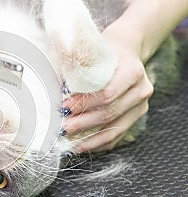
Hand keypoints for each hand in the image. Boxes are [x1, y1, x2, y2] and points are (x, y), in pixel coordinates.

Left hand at [62, 22, 153, 152]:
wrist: (126, 50)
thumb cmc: (104, 51)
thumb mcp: (91, 52)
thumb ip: (75, 68)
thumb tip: (55, 89)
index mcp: (132, 71)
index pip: (107, 94)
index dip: (84, 104)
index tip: (64, 107)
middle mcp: (140, 90)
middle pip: (110, 113)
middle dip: (83, 123)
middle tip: (63, 128)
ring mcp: (140, 106)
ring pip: (114, 129)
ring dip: (89, 138)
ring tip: (69, 142)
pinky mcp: (136, 117)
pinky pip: (117, 136)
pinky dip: (98, 143)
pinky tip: (82, 146)